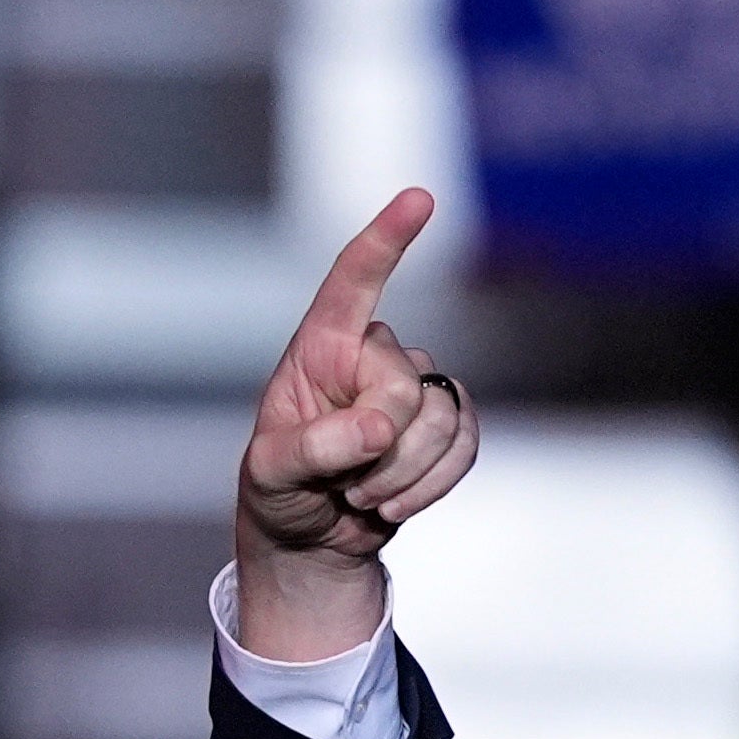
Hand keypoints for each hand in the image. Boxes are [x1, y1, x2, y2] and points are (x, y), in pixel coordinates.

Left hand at [232, 188, 472, 661]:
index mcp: (320, 348)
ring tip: (359, 492)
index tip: (420, 198)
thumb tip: (378, 425)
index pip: (353, 283)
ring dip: (403, 474)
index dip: (386, 239)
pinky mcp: (446, 422)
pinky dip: (433, 483)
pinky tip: (395, 500)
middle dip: (379, 446)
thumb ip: (314, 447)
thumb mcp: (271, 474)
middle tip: (340, 480)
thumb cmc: (278, 493)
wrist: (311, 540)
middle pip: (405, 385)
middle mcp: (371, 356)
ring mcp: (414, 387)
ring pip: (444, 417)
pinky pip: (468, 442)